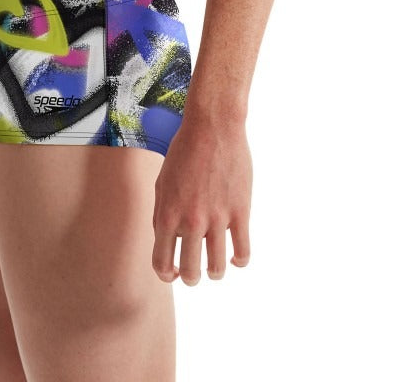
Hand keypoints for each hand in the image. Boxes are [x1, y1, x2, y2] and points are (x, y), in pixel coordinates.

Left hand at [151, 116, 251, 283]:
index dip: (167, 274)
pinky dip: (239, 262)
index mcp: (167, 214)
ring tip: (215, 269)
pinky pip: (243, 252)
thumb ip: (162, 214)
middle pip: (191, 272)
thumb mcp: (162, 182)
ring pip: (217, 268)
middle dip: (191, 278)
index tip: (174, 273)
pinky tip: (236, 258)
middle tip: (194, 273)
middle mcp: (191, 221)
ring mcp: (217, 219)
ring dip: (214, 273)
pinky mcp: (240, 212)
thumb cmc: (184, 151)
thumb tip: (167, 241)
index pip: (162, 262)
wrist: (213, 127)